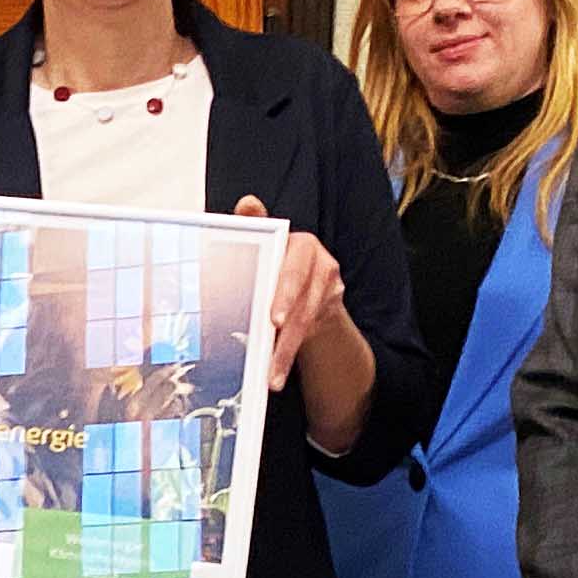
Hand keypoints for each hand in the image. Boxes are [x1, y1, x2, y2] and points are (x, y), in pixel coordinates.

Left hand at [247, 202, 351, 393]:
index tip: (274, 318)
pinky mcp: (327, 311)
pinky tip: (276, 372)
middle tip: (273, 339)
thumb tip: (248, 203)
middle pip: (303, 299)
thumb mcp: (265, 242)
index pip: (293, 269)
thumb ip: (256, 224)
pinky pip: (307, 336)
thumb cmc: (277, 261)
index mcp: (303, 246)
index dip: (286, 292)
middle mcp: (322, 266)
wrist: (308, 286)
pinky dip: (289, 355)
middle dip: (287, 322)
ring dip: (286, 351)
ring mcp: (329, 290)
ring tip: (271, 374)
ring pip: (305, 323)